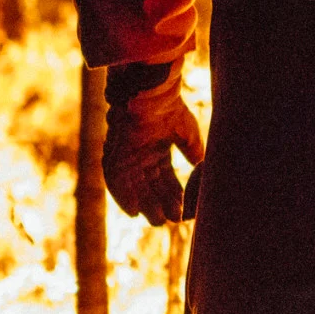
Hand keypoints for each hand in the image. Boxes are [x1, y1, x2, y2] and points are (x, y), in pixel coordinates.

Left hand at [103, 65, 203, 225]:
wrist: (150, 92)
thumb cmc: (169, 107)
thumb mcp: (187, 132)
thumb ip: (192, 150)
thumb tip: (200, 165)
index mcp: (157, 149)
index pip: (165, 179)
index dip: (173, 195)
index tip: (182, 212)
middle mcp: (140, 155)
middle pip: (149, 186)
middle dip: (159, 204)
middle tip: (168, 222)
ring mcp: (126, 155)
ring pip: (134, 186)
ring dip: (144, 204)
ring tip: (156, 221)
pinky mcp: (114, 153)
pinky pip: (115, 180)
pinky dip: (124, 197)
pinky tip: (134, 211)